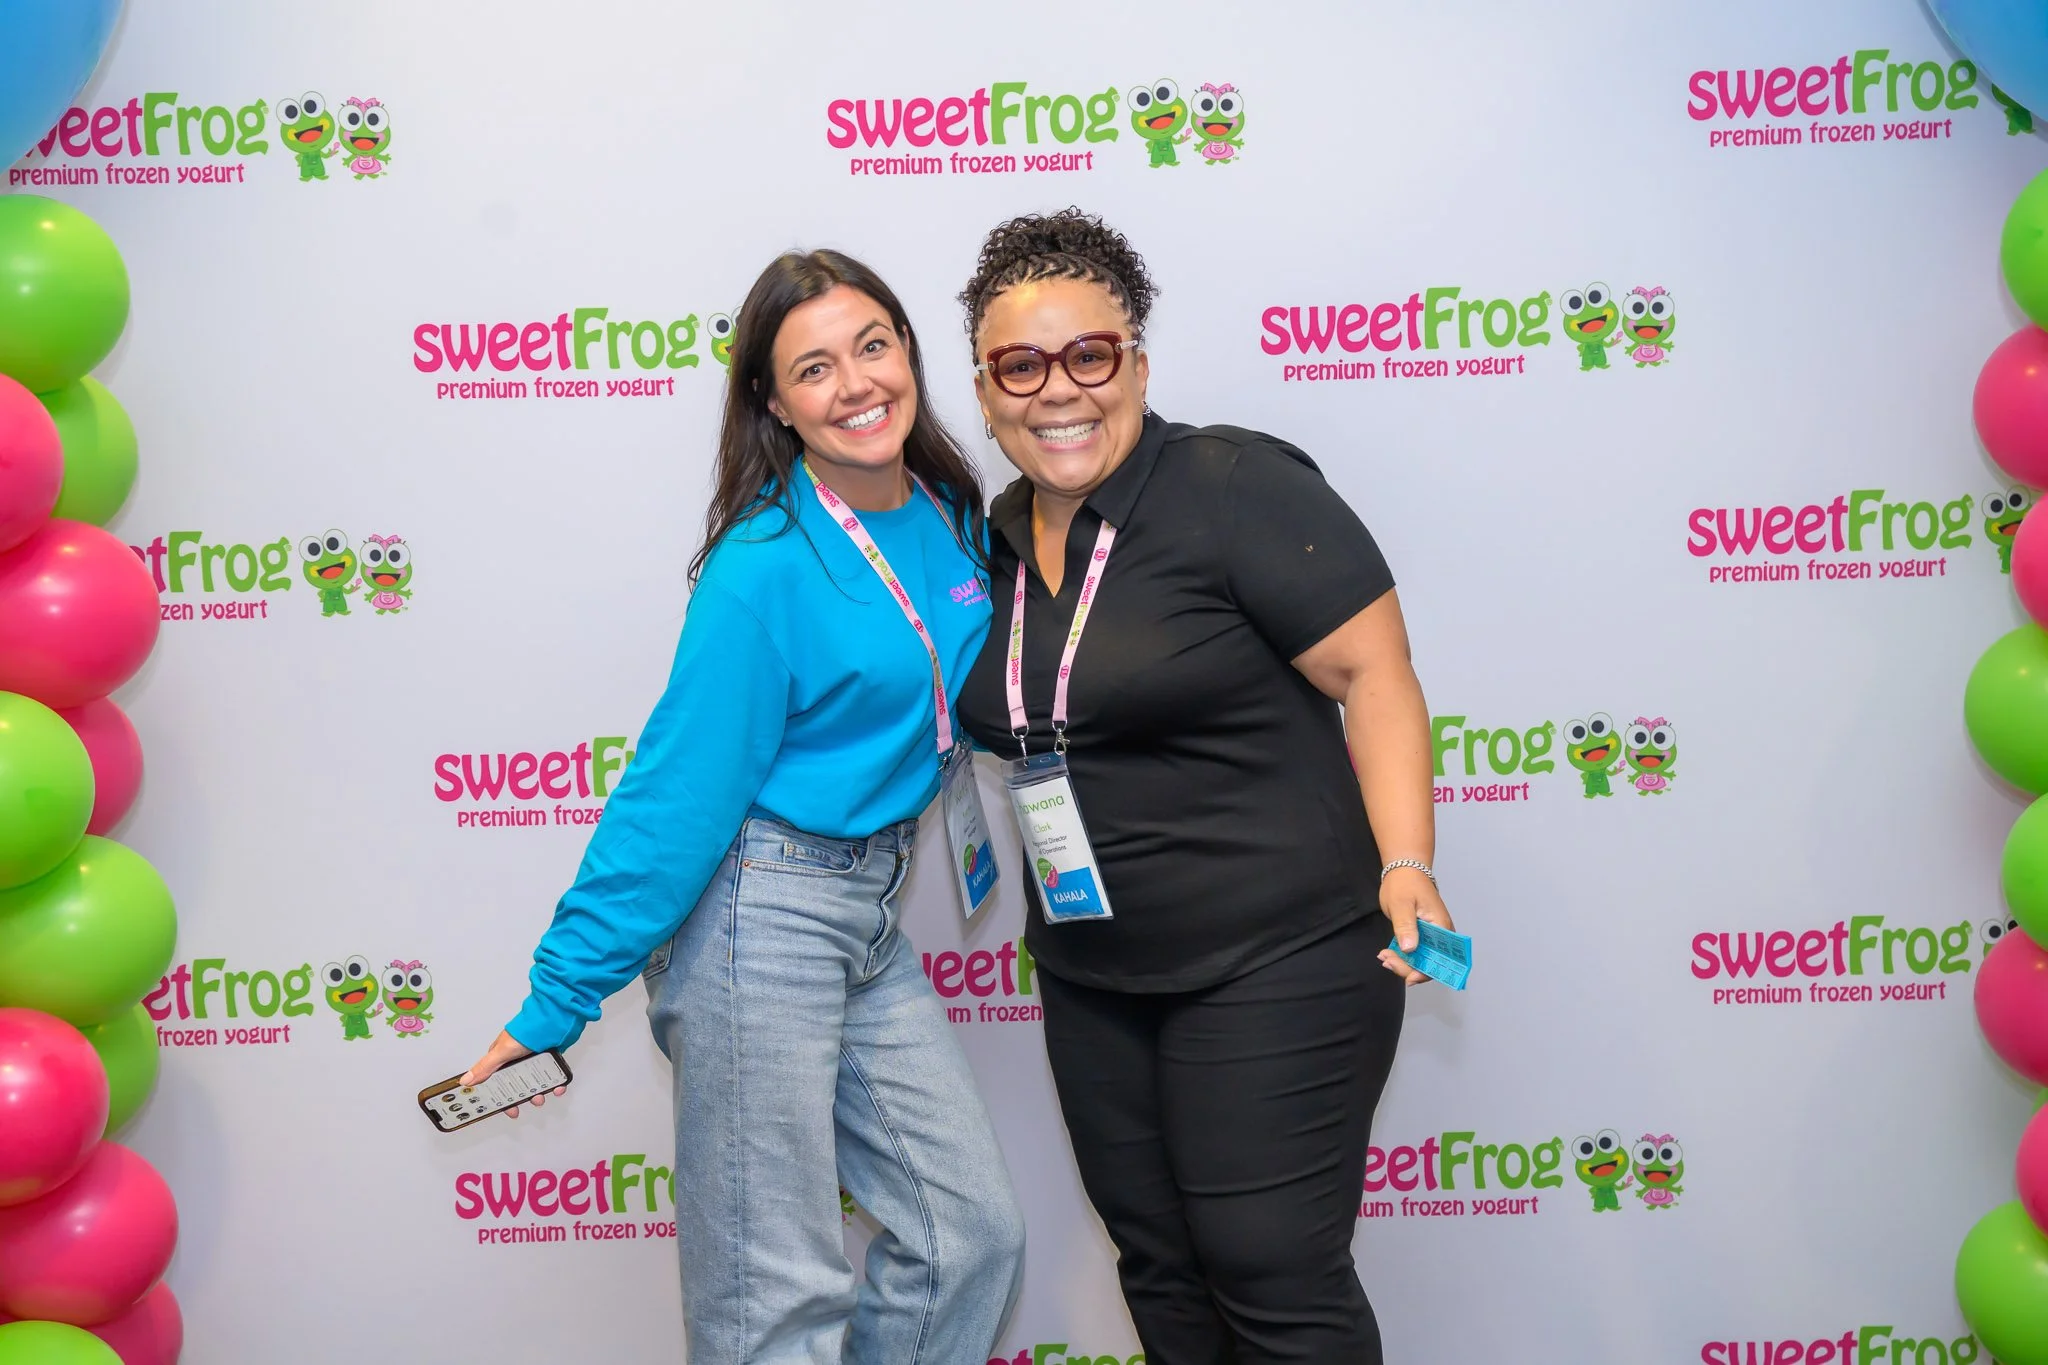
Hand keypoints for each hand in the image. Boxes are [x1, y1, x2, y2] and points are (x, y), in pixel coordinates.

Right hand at [459, 1030, 564, 1117]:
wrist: (553, 1020)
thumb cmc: (525, 1032)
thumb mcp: (502, 1052)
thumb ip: (485, 1067)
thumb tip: (466, 1080)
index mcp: (501, 1059)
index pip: (498, 1083)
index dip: (502, 1098)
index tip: (508, 1109)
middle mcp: (516, 1061)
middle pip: (518, 1086)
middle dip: (524, 1097)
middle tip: (530, 1101)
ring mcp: (533, 1060)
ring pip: (535, 1083)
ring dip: (539, 1092)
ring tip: (543, 1095)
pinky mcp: (548, 1060)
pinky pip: (551, 1076)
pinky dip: (555, 1084)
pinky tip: (558, 1087)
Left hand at [1377, 865, 1453, 986]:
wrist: (1404, 870)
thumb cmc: (1405, 883)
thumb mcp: (1402, 905)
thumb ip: (1406, 926)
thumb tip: (1411, 949)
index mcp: (1441, 927)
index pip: (1440, 959)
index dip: (1426, 972)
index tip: (1408, 978)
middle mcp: (1441, 934)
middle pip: (1431, 963)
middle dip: (1408, 968)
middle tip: (1386, 961)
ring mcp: (1432, 935)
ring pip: (1422, 959)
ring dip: (1403, 963)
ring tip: (1384, 957)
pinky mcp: (1423, 935)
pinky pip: (1416, 952)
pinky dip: (1403, 956)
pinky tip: (1388, 953)